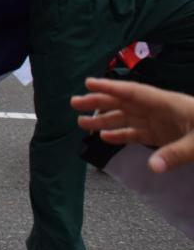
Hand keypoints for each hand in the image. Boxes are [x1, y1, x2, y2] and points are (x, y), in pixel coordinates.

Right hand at [72, 77, 193, 172]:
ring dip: (104, 119)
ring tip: (81, 122)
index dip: (111, 87)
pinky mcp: (163, 135)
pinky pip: (137, 133)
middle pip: (125, 103)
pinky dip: (120, 134)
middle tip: (74, 103)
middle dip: (100, 101)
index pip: (134, 92)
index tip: (89, 83)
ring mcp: (160, 122)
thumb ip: (176, 154)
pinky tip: (105, 136)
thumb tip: (152, 167)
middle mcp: (159, 110)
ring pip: (126, 117)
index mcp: (167, 104)